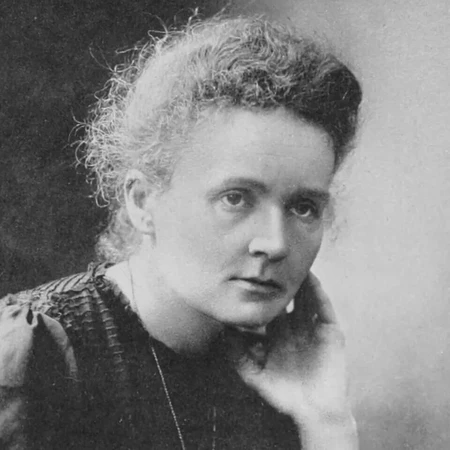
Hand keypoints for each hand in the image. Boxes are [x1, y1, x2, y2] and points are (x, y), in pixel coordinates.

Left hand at [226, 273, 353, 426]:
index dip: (259, 294)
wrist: (314, 411)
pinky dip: (317, 291)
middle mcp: (294, 326)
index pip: (268, 307)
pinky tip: (310, 278)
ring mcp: (312, 327)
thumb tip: (223, 328)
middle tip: (268, 262)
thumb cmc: (283, 393)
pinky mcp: (330, 330)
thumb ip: (236, 353)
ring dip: (299, 280)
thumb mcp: (254, 372)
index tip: (247, 276)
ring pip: (305, 297)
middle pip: (286, 298)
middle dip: (278, 282)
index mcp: (277, 333)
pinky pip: (323, 306)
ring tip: (290, 261)